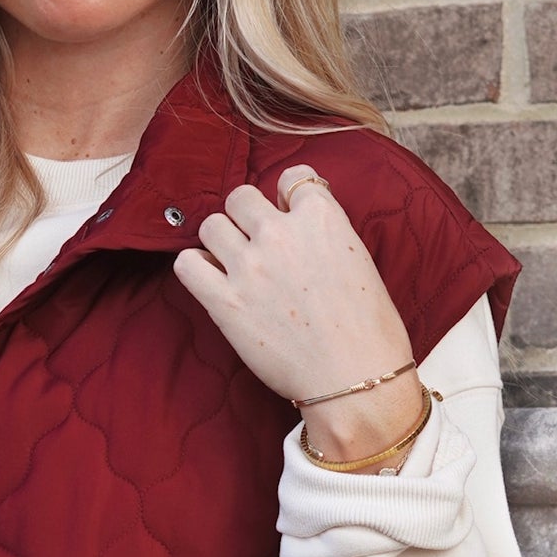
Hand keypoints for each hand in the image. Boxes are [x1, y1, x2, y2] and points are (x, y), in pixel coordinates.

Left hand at [171, 163, 425, 462]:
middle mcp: (281, 234)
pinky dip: (195, 268)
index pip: (293, 178)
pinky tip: (212, 281)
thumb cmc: (369, 330)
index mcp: (322, 219)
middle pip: (240, 197)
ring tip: (233, 264)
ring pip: (210, 224)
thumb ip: (326, 233)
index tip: (286, 212)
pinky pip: (187, 264)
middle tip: (255, 243)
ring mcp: (249, 266)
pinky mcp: (224, 301)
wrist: (357, 379)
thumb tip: (297, 223)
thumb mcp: (360, 262)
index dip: (287, 195)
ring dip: (220, 241)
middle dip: (246, 217)